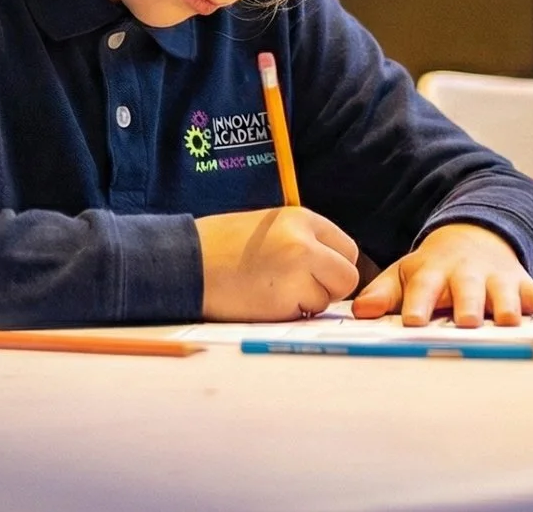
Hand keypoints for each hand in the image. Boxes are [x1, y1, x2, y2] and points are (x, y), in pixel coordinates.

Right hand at [195, 207, 361, 320]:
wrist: (184, 262)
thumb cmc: (221, 247)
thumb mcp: (268, 228)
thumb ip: (303, 241)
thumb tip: (332, 267)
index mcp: (301, 218)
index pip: (346, 248)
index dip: (333, 266)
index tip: (313, 273)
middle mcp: (304, 240)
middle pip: (347, 276)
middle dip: (329, 289)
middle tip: (297, 289)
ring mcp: (297, 268)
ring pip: (328, 298)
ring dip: (306, 303)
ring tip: (271, 291)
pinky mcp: (285, 296)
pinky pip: (305, 314)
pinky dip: (289, 314)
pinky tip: (263, 301)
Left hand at [351, 223, 532, 327]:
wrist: (474, 235)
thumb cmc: (436, 267)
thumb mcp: (407, 273)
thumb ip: (384, 294)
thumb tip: (360, 312)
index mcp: (434, 272)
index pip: (423, 286)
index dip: (418, 303)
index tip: (412, 321)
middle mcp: (467, 274)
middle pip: (467, 289)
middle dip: (467, 304)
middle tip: (466, 321)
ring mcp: (497, 277)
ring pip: (504, 292)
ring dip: (507, 306)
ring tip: (510, 321)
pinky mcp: (522, 282)